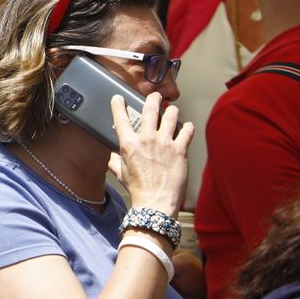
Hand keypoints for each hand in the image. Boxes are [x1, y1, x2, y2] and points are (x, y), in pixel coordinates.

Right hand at [106, 91, 191, 221]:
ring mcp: (165, 143)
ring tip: (172, 109)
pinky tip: (188, 126)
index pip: (120, 118)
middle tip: (154, 96)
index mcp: (129, 144)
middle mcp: (146, 139)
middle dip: (152, 99)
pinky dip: (188, 127)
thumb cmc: (138, 189)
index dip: (118, 105)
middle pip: (149, 110)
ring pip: (170, 116)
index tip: (118, 98)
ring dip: (171, 110)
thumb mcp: (120, 173)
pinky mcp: (180, 150)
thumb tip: (111, 157)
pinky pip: (186, 132)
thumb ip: (114, 161)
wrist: (156, 202)